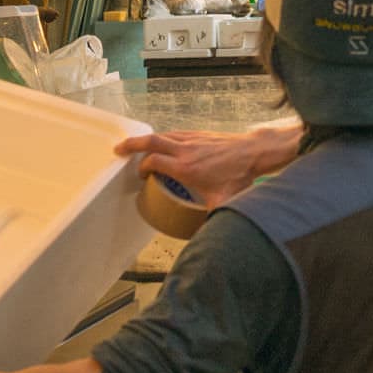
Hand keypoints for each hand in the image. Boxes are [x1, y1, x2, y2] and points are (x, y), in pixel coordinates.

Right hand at [117, 124, 284, 205]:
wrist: (253, 152)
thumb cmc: (238, 176)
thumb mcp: (223, 202)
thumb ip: (211, 221)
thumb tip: (205, 240)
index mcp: (185, 167)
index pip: (153, 162)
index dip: (143, 168)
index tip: (142, 177)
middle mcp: (185, 150)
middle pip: (151, 141)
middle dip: (131, 144)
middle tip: (118, 149)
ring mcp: (192, 139)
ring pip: (162, 134)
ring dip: (146, 139)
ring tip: (136, 147)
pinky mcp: (199, 133)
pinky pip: (175, 132)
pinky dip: (164, 136)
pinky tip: (162, 142)